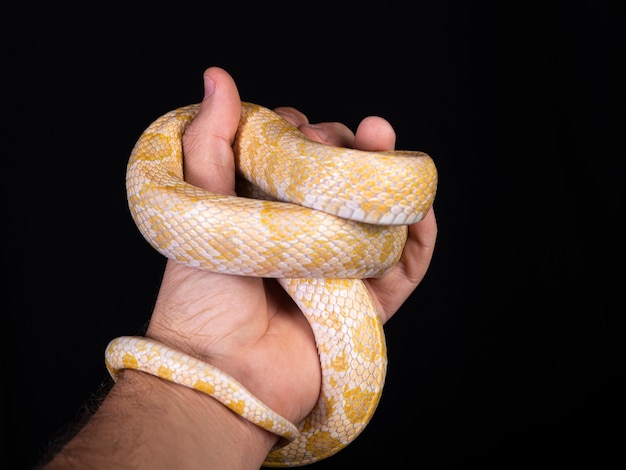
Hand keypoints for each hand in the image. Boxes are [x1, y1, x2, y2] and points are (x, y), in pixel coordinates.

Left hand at [145, 66, 437, 429]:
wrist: (221, 373)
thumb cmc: (200, 295)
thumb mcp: (197, 210)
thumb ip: (210, 145)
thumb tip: (216, 77)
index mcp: (267, 211)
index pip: (293, 156)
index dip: (299, 132)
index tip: (294, 125)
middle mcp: (306, 234)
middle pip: (340, 179)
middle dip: (344, 146)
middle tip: (330, 138)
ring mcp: (339, 266)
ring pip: (376, 214)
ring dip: (386, 174)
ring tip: (381, 136)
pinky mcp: (367, 302)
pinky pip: (406, 266)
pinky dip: (421, 236)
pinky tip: (420, 205)